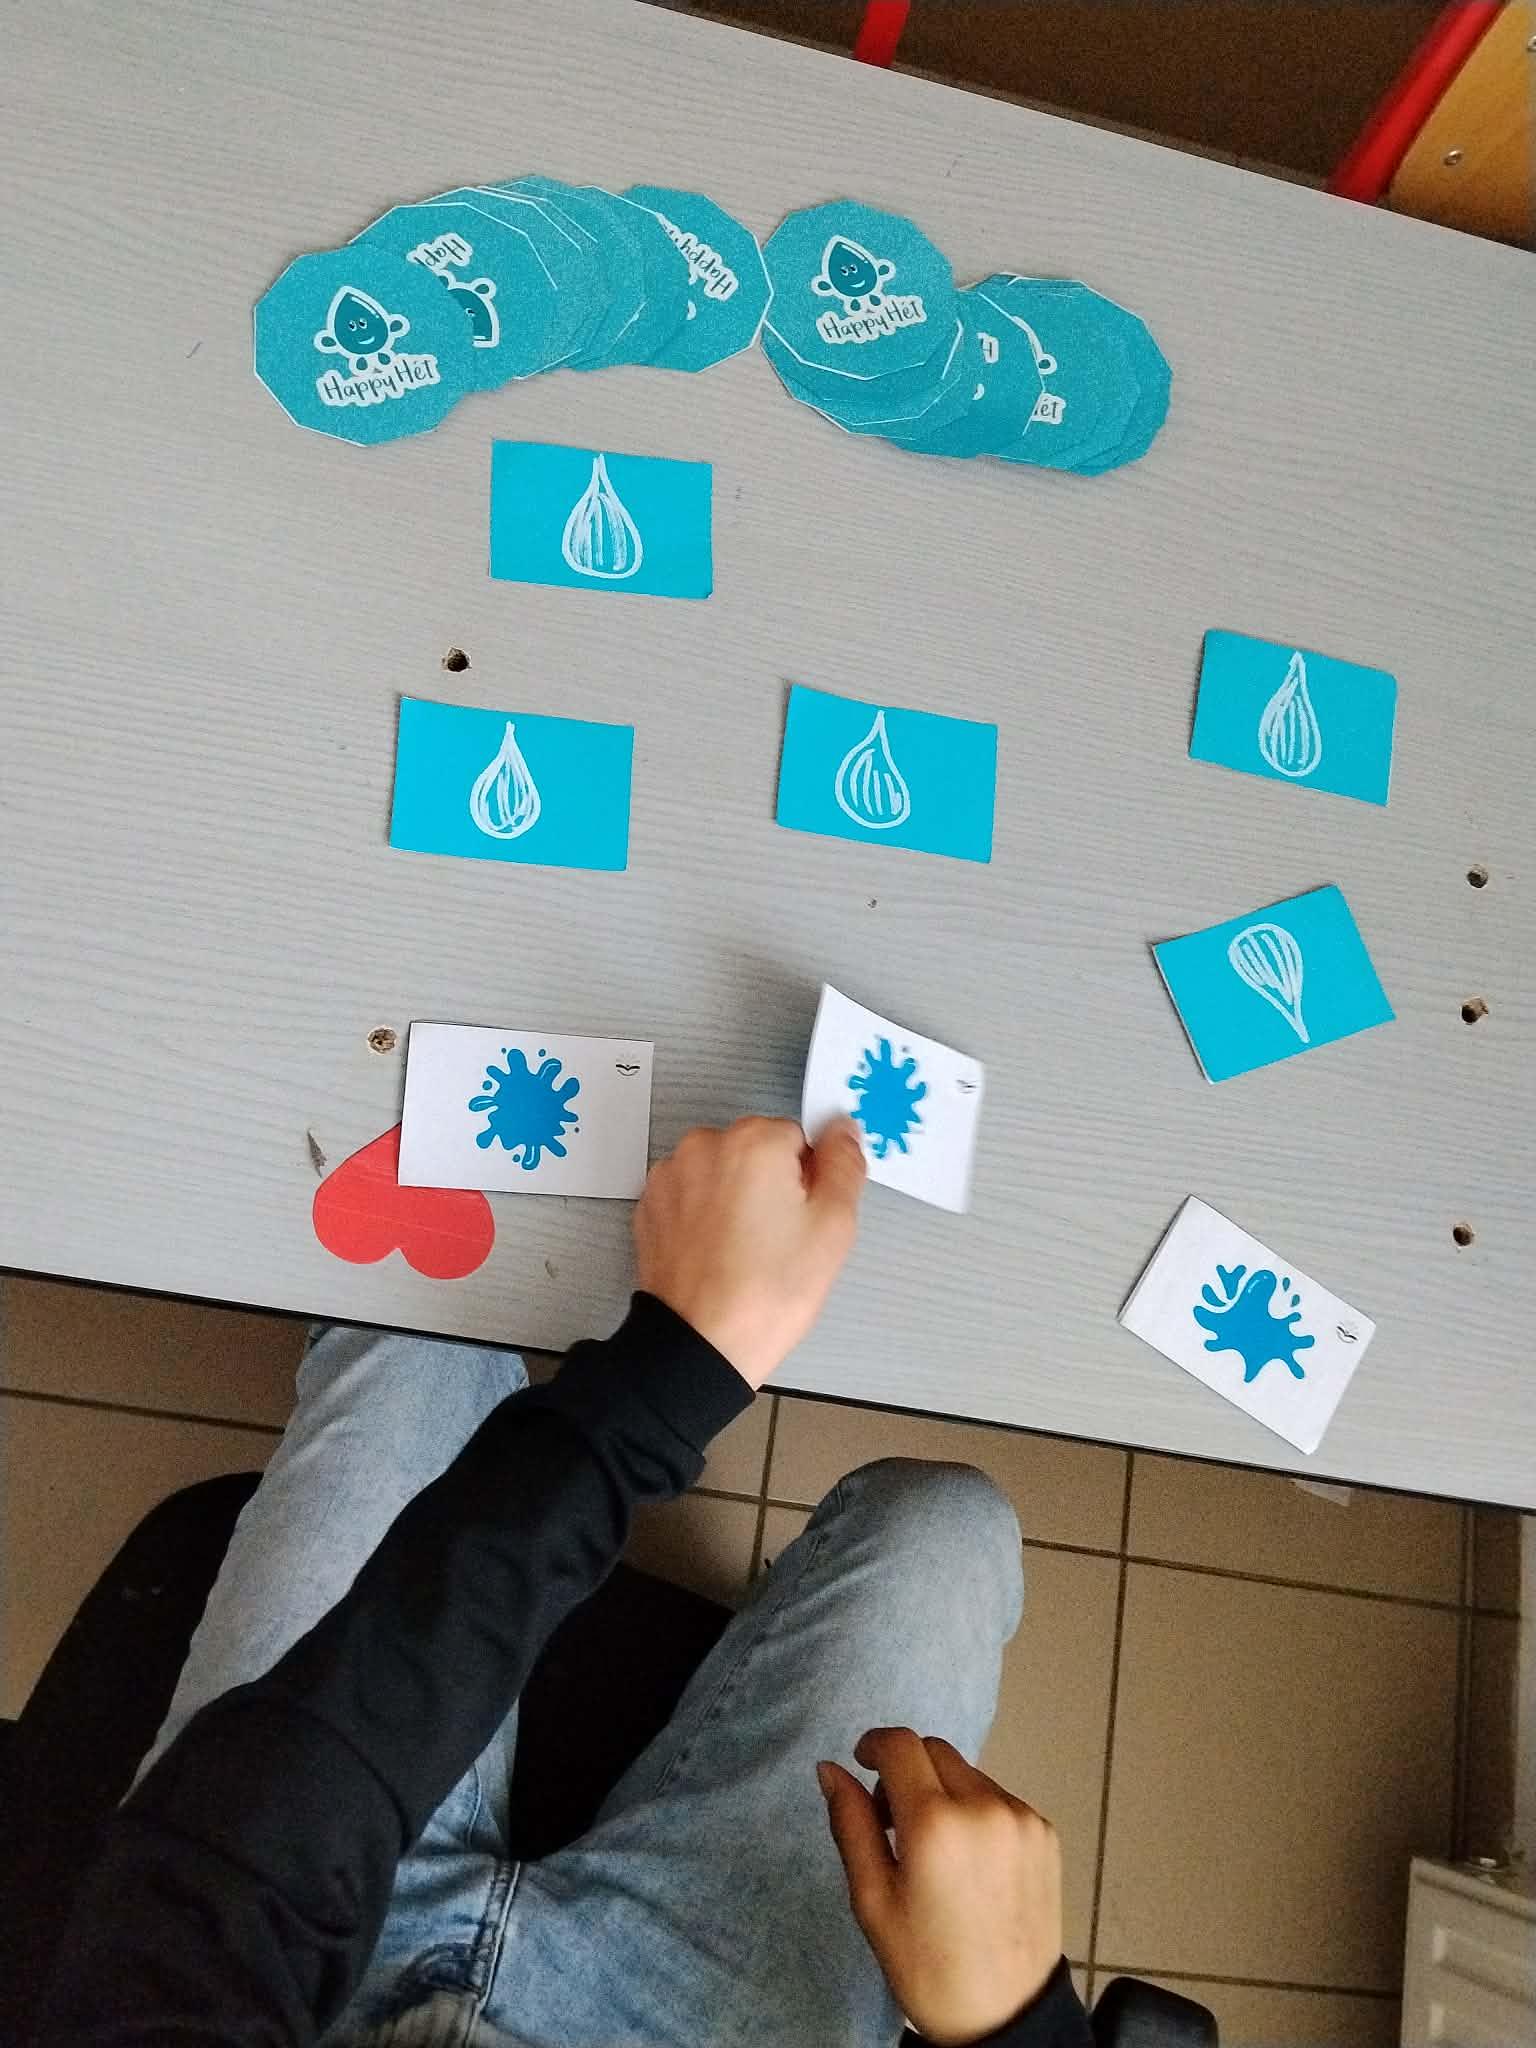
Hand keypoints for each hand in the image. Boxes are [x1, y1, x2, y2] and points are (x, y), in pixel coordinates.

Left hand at [633, 1116, 865, 1388]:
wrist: (701, 1345)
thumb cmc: (768, 1291)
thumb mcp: (833, 1226)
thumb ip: (844, 1164)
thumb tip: (842, 1131)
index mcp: (754, 1140)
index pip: (798, 1139)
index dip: (808, 1181)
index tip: (802, 1220)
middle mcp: (704, 1144)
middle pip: (756, 1151)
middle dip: (770, 1186)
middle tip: (776, 1241)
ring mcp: (670, 1175)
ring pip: (721, 1173)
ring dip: (734, 1199)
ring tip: (742, 1252)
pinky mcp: (649, 1205)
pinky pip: (690, 1196)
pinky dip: (703, 1216)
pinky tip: (715, 1255)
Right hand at [819, 1729, 1062, 2047]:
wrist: (1007, 2017)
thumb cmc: (928, 1967)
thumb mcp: (873, 1900)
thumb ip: (850, 1824)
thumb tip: (830, 1769)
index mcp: (936, 1824)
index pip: (901, 1744)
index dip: (874, 1744)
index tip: (862, 1764)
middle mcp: (985, 1807)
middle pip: (935, 1751)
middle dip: (906, 1772)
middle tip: (892, 1824)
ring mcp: (1022, 1818)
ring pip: (968, 1774)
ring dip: (943, 1793)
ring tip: (935, 1853)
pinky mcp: (1045, 1832)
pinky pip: (998, 1799)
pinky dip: (976, 1813)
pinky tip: (971, 1865)